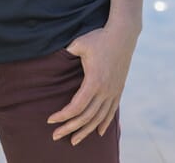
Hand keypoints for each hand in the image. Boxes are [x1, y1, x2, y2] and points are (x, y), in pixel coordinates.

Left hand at [47, 24, 138, 144]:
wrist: (123, 34)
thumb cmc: (99, 37)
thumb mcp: (79, 43)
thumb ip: (66, 52)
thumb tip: (54, 56)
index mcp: (94, 81)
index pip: (76, 107)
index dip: (63, 116)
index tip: (51, 120)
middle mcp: (105, 91)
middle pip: (86, 117)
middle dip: (70, 128)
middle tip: (56, 136)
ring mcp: (113, 91)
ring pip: (99, 118)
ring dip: (86, 131)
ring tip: (74, 140)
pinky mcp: (118, 89)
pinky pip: (111, 112)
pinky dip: (103, 123)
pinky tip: (98, 132)